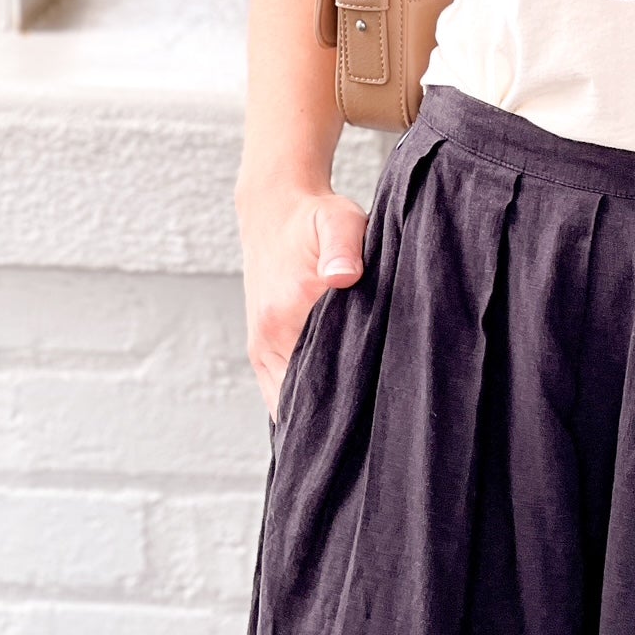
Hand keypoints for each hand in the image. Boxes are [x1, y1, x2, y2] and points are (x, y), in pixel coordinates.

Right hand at [236, 176, 368, 422]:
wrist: (275, 209)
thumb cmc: (316, 217)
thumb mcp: (339, 221)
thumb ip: (343, 248)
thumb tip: (344, 277)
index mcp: (288, 311)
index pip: (318, 376)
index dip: (346, 398)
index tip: (374, 409)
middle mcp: (269, 336)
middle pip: (301, 395)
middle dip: (333, 412)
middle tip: (370, 424)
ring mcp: (262, 345)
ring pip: (286, 397)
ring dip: (314, 410)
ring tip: (351, 424)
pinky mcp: (261, 345)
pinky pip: (276, 389)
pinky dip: (297, 401)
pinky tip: (326, 410)